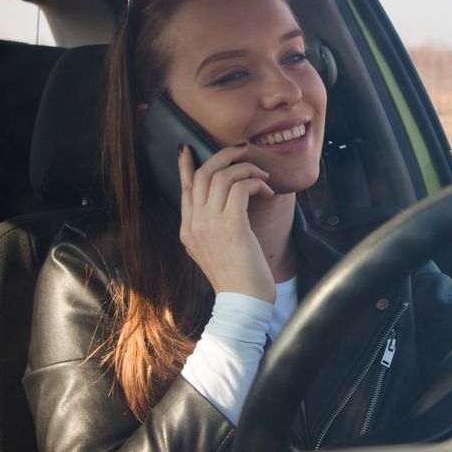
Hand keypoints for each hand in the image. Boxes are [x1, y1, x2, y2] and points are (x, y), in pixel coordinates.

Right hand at [177, 144, 276, 302]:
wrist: (242, 303)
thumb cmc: (236, 278)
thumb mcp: (212, 252)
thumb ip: (210, 228)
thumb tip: (221, 205)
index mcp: (187, 230)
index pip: (185, 188)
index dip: (186, 165)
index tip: (187, 148)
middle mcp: (194, 224)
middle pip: (203, 174)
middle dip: (224, 156)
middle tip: (242, 151)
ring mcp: (210, 224)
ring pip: (222, 176)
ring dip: (246, 169)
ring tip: (262, 176)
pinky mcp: (232, 225)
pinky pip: (240, 187)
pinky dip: (255, 182)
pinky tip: (266, 190)